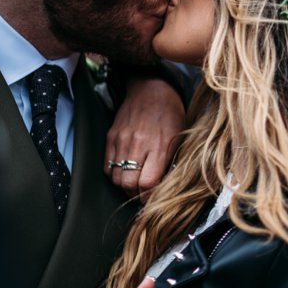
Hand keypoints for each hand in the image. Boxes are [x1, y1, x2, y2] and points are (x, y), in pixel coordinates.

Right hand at [105, 78, 184, 199]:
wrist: (152, 89)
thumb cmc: (171, 114)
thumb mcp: (180, 137)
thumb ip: (172, 162)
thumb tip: (165, 187)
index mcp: (159, 145)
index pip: (147, 183)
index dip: (149, 196)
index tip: (153, 199)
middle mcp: (138, 144)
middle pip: (128, 184)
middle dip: (135, 195)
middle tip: (143, 195)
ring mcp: (121, 140)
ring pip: (115, 178)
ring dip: (124, 186)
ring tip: (134, 185)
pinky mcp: (110, 137)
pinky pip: (107, 166)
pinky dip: (115, 174)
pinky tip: (126, 172)